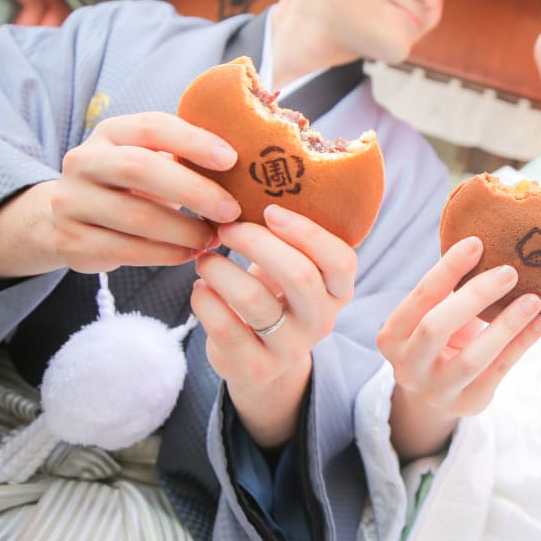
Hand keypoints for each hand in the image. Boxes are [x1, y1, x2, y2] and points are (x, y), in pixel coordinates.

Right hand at [50, 112, 240, 272]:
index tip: (231, 159)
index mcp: (111, 132)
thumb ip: (186, 156)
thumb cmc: (133, 183)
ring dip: (184, 230)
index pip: (152, 127)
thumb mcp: (150, 159)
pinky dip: (166, 254)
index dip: (193, 141)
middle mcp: (84, 161)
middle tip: (232, 210)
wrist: (71, 215)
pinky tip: (190, 253)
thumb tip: (253, 163)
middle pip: (140, 168)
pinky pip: (126, 250)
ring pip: (134, 216)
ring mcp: (72, 202)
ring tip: (213, 237)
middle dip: (193, 191)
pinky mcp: (71, 241)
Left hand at [191, 204, 356, 447]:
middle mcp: (323, 320)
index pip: (341, 259)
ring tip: (205, 258)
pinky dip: (204, 301)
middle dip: (257, 242)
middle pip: (299, 275)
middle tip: (227, 227)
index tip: (269, 210)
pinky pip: (225, 328)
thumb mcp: (293, 270)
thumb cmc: (275, 298)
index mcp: (338, 289)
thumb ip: (288, 237)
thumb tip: (254, 172)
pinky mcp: (256, 367)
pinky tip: (199, 289)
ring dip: (221, 269)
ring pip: (254, 299)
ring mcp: (291, 347)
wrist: (264, 364)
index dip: (307, 232)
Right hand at [377, 236, 540, 459]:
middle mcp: (407, 367)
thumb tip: (485, 237)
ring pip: (472, 357)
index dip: (447, 269)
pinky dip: (521, 345)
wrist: (436, 391)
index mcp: (391, 336)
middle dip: (475, 295)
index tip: (477, 242)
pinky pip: (498, 372)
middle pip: (437, 326)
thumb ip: (447, 287)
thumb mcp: (432, 314)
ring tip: (533, 299)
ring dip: (506, 325)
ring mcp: (435, 391)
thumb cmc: (439, 336)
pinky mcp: (467, 404)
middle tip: (510, 271)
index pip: (420, 297)